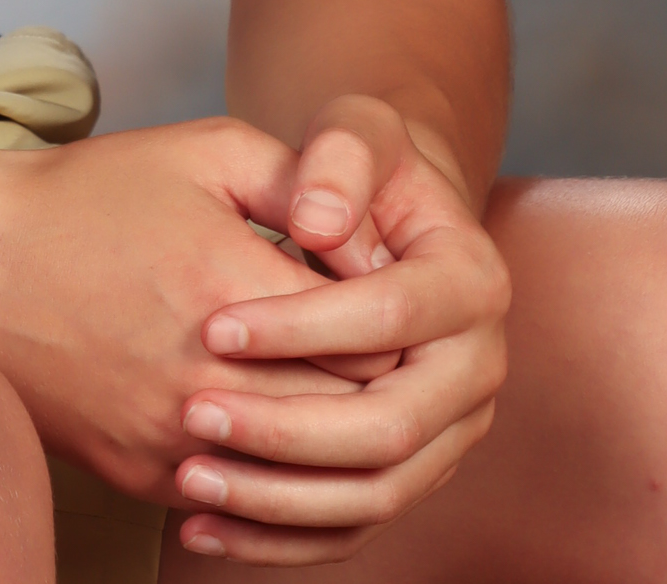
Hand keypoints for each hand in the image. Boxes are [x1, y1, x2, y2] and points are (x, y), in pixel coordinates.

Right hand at [0, 116, 369, 503]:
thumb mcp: (201, 153)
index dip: (399, 322)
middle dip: (384, 384)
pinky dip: (284, 478)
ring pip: (308, 475)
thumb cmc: (90, 199)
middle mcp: (207, 378)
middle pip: (354, 417)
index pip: (375, 339)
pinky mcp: (148, 477)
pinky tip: (294, 431)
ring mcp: (175, 439)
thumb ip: (301, 182)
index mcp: (230, 286)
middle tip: (395, 350)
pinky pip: (249, 504)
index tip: (393, 294)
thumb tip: (375, 240)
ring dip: (343, 440)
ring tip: (352, 390)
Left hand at [170, 95, 509, 563]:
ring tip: (190, 478)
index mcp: (472, 283)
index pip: (387, 319)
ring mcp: (451, 431)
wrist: (391, 209)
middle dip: (287, 429)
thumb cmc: (364, 164)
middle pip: (390, 426)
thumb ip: (338, 160)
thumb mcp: (357, 129)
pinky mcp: (414, 469)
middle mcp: (477, 369)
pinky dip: (281, 538)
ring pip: (375, 492)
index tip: (213, 329)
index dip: (300, 326)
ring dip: (279, 498)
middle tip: (195, 415)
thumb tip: (318, 220)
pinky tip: (203, 529)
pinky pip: (354, 524)